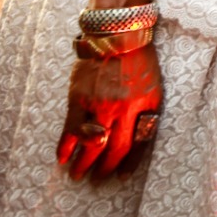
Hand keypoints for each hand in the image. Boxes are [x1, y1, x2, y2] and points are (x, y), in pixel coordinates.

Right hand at [56, 46, 162, 179]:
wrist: (117, 36)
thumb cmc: (139, 63)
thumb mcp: (154, 87)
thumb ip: (148, 113)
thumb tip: (140, 138)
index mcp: (144, 107)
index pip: (138, 145)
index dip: (129, 163)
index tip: (122, 176)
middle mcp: (122, 109)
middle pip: (113, 149)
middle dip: (105, 169)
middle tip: (98, 179)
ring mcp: (99, 105)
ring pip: (91, 144)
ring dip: (83, 164)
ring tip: (78, 175)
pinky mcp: (78, 99)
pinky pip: (70, 129)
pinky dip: (65, 146)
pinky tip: (62, 158)